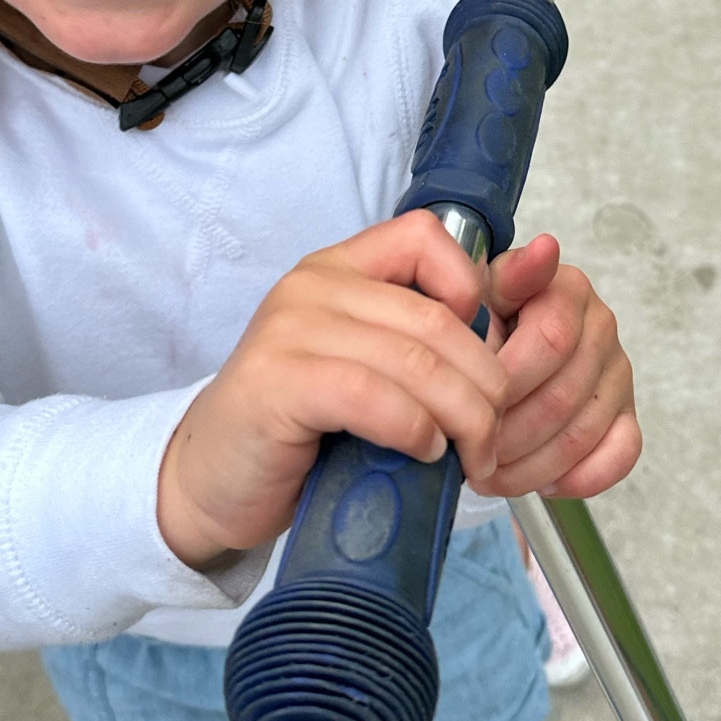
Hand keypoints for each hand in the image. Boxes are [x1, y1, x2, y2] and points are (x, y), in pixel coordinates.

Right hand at [156, 210, 506, 567]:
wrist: (214, 481)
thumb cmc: (301, 430)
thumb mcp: (365, 367)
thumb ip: (417, 344)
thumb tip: (507, 346)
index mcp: (340, 268)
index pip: (427, 238)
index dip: (475, 293)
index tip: (484, 359)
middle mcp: (313, 286)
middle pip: (438, 319)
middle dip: (487, 385)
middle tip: (494, 436)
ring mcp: (290, 330)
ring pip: (417, 362)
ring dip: (463, 419)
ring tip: (470, 456)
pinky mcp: (278, 383)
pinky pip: (373, 396)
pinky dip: (414, 430)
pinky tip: (422, 452)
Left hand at [476, 234, 640, 500]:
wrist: (496, 341)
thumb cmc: (482, 318)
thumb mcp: (477, 290)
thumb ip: (506, 275)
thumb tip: (545, 249)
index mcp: (567, 290)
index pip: (551, 340)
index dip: (506, 381)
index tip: (466, 402)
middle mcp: (601, 328)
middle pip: (562, 396)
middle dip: (508, 433)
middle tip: (467, 451)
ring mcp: (618, 374)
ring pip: (582, 433)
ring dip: (529, 465)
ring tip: (486, 472)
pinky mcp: (626, 415)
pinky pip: (620, 456)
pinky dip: (579, 477)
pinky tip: (540, 480)